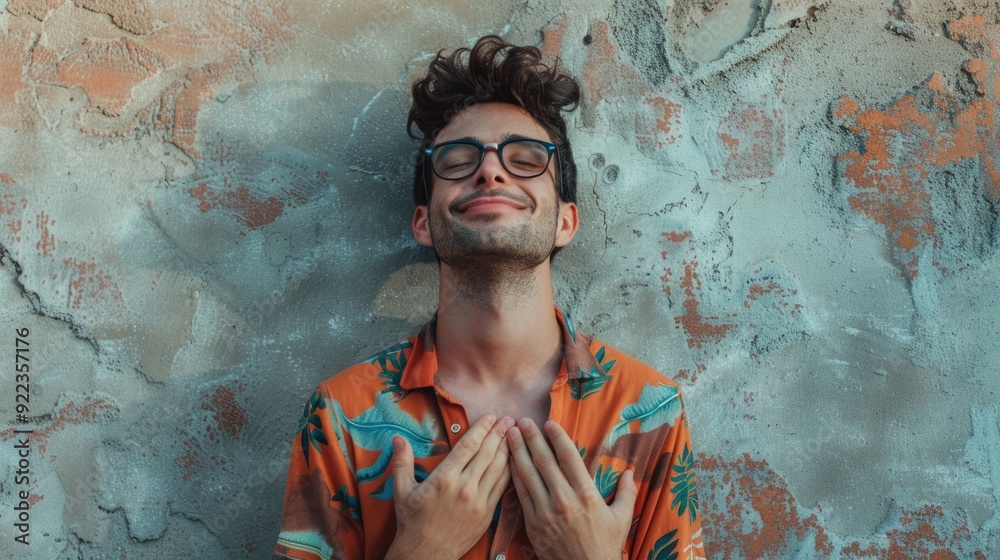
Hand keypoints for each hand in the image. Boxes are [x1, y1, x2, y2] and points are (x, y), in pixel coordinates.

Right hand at [386, 414, 512, 559]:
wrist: (426, 554)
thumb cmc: (412, 522)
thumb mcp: (401, 491)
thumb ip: (402, 462)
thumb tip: (397, 438)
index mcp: (444, 479)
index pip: (467, 447)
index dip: (481, 429)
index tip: (491, 417)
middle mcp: (464, 488)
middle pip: (487, 454)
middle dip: (499, 434)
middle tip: (509, 419)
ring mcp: (478, 502)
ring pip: (498, 469)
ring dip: (508, 449)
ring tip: (515, 435)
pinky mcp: (487, 514)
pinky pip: (502, 488)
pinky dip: (510, 471)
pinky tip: (515, 461)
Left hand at [507, 419, 637, 559]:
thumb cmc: (605, 547)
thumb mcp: (622, 519)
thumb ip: (626, 492)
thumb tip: (630, 470)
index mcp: (587, 495)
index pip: (569, 457)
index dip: (557, 437)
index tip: (549, 423)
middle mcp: (565, 499)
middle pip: (545, 461)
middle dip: (532, 438)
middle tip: (522, 420)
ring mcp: (546, 512)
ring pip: (529, 474)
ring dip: (518, 451)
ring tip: (510, 434)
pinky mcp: (533, 524)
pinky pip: (521, 494)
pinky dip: (515, 475)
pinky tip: (510, 461)